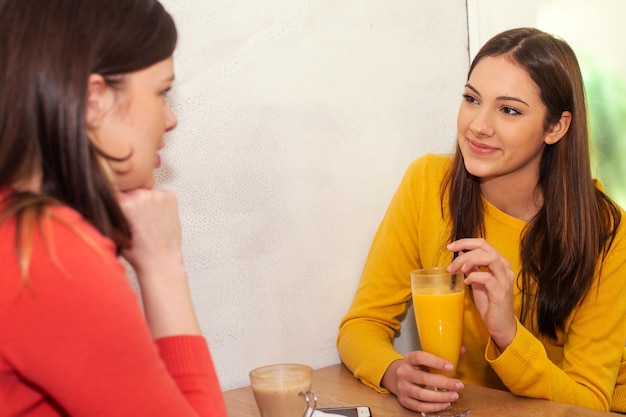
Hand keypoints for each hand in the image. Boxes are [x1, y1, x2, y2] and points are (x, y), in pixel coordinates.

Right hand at [117, 188, 200, 337]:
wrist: (161, 261)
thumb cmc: (137, 253)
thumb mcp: (112, 232)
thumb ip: (105, 213)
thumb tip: (97, 199)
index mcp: (124, 203)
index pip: (112, 193)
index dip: (114, 204)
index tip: (117, 212)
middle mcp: (141, 195)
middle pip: (129, 192)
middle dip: (129, 203)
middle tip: (133, 221)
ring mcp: (158, 195)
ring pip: (143, 192)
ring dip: (143, 202)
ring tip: (146, 221)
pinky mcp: (170, 196)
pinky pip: (158, 194)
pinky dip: (157, 203)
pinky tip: (156, 218)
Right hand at [382, 351, 463, 413]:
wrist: (396, 377)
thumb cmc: (415, 367)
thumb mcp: (424, 358)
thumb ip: (442, 355)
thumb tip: (462, 350)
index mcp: (409, 359)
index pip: (420, 357)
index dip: (436, 362)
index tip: (451, 366)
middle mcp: (403, 373)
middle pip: (423, 378)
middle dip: (444, 383)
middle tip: (458, 385)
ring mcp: (402, 387)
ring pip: (422, 395)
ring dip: (441, 397)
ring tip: (454, 395)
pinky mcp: (404, 400)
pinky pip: (420, 406)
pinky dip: (434, 407)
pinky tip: (445, 403)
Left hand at [447, 238, 515, 349]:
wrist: (500, 325)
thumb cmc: (489, 303)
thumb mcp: (477, 282)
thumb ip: (472, 268)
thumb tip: (460, 254)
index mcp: (499, 264)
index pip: (484, 244)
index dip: (466, 242)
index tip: (450, 247)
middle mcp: (505, 269)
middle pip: (486, 247)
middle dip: (465, 248)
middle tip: (450, 258)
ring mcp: (504, 280)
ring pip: (490, 258)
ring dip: (470, 260)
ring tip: (459, 269)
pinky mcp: (501, 292)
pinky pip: (487, 277)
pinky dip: (474, 276)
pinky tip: (466, 281)